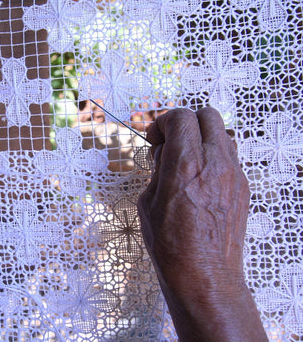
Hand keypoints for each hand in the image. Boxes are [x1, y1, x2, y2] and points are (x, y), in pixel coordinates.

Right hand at [137, 108, 265, 340]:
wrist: (204, 275)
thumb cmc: (173, 247)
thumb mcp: (149, 202)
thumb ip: (158, 170)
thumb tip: (164, 156)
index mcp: (186, 164)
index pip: (181, 117)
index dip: (162, 122)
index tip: (154, 136)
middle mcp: (215, 164)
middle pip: (206, 116)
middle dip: (184, 122)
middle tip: (169, 142)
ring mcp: (233, 175)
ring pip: (221, 134)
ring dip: (200, 139)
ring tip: (184, 162)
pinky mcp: (242, 188)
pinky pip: (229, 156)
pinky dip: (212, 157)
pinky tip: (198, 180)